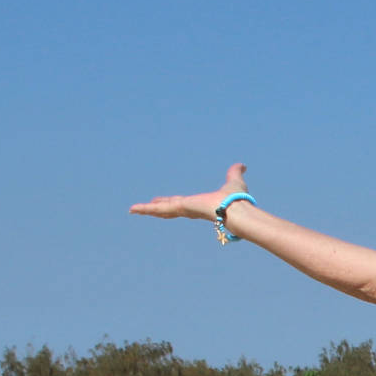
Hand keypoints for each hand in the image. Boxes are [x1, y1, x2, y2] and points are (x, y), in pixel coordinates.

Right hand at [129, 163, 248, 220]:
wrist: (236, 209)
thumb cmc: (237, 199)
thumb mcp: (234, 180)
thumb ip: (235, 173)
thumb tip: (242, 165)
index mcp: (201, 204)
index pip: (185, 204)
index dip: (176, 203)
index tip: (170, 202)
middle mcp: (191, 209)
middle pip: (170, 208)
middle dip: (159, 208)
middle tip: (148, 207)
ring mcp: (185, 210)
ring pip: (161, 210)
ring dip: (147, 210)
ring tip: (132, 210)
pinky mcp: (180, 208)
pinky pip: (159, 209)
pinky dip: (146, 209)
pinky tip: (133, 209)